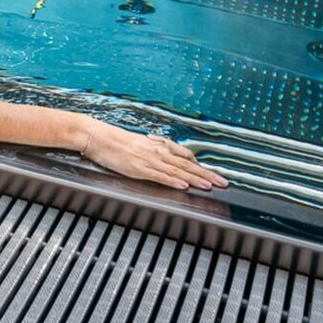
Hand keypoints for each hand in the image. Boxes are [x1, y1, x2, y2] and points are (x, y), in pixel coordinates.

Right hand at [77, 119, 227, 190]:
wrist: (98, 136)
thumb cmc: (117, 141)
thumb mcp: (140, 143)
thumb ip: (155, 149)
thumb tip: (167, 155)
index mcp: (159, 146)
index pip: (186, 156)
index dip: (201, 166)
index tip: (215, 174)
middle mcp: (158, 151)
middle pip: (188, 164)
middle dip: (207, 174)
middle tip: (223, 182)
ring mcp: (150, 160)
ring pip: (178, 170)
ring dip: (196, 179)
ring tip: (210, 186)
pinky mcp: (139, 168)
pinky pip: (160, 176)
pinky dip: (173, 181)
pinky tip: (183, 185)